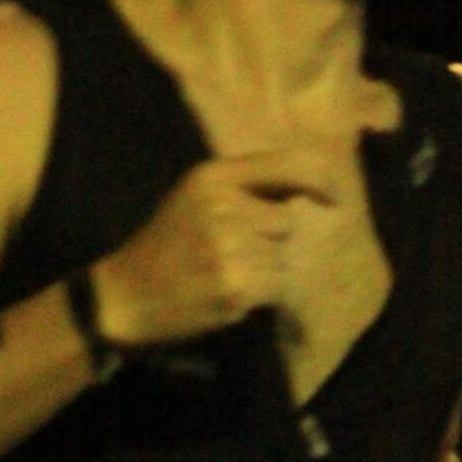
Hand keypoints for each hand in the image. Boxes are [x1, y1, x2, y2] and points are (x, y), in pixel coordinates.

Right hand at [91, 147, 338, 348]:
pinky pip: (278, 287)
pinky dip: (264, 296)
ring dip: (267, 272)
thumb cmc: (166, 246)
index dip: (320, 180)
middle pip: (286, 222)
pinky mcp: (235, 285)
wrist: (125, 296)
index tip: (335, 199)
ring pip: (284, 257)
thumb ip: (244, 187)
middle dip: (270, 241)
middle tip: (233, 255)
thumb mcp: (196, 198)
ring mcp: (229, 246)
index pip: (287, 165)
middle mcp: (223, 205)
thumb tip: (303, 188)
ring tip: (227, 276)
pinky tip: (232, 296)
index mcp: (213, 176)